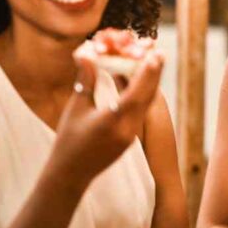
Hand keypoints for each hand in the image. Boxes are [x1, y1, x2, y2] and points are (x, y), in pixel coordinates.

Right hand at [48, 50, 164, 188]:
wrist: (70, 174)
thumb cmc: (68, 140)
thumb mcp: (76, 108)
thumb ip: (86, 80)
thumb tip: (87, 53)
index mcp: (112, 121)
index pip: (136, 93)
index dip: (147, 73)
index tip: (155, 55)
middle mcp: (127, 129)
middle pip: (146, 97)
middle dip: (154, 74)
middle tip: (159, 53)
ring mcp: (131, 135)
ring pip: (146, 104)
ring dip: (150, 83)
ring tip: (154, 63)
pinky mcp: (131, 138)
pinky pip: (141, 112)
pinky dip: (143, 95)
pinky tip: (142, 83)